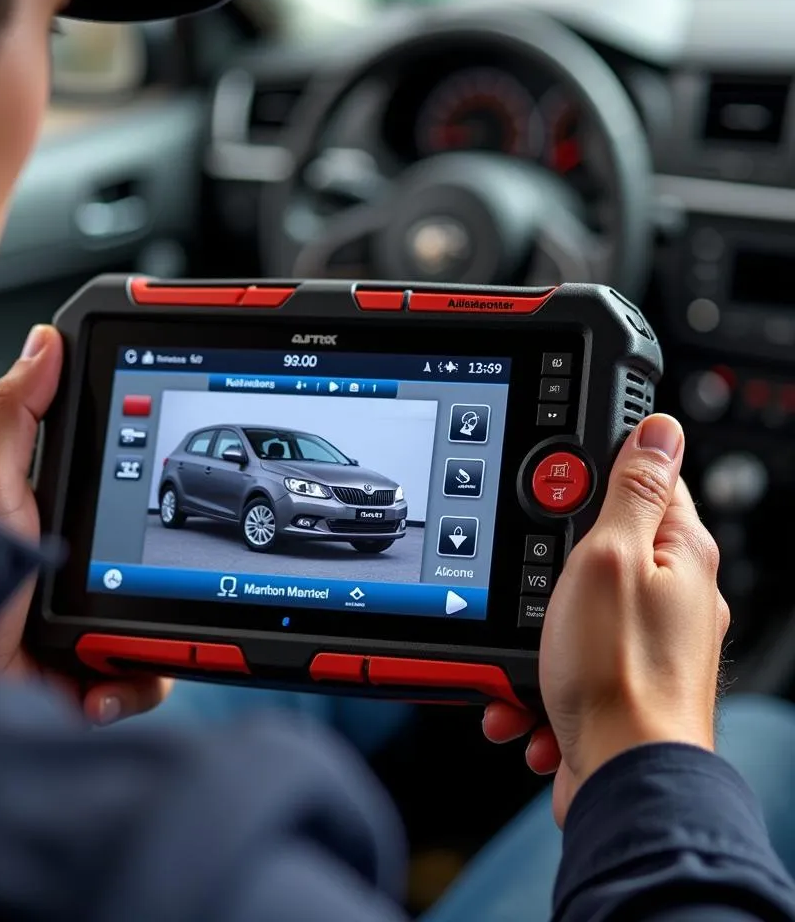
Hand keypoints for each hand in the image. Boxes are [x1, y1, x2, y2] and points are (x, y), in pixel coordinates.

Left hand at [0, 325, 171, 725]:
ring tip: (104, 645)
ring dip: (148, 637)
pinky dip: (131, 683)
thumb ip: (14, 416)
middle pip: (160, 549)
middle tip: (138, 576)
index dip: (157, 473)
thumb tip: (44, 342)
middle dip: (160, 569)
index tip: (179, 462)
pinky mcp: (102, 670)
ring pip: (169, 613)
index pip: (127, 481)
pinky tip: (94, 684)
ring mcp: (97, 618)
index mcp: (64, 516)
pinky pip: (153, 672)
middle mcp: (86, 564)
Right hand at [483, 414, 726, 824]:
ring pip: (572, 609)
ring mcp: (648, 642)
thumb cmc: (620, 673)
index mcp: (679, 554)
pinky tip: (529, 694)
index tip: (559, 482)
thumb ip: (632, 493)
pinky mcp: (620, 681)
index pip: (647, 481)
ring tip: (531, 656)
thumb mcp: (610, 559)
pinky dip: (540, 676)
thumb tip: (660, 430)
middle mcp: (673, 596)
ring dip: (535, 633)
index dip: (597, 474)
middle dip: (548, 569)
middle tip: (536, 584)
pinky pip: (567, 658)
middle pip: (599, 548)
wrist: (623, 779)